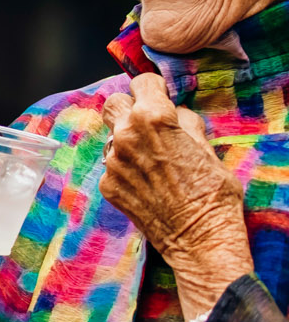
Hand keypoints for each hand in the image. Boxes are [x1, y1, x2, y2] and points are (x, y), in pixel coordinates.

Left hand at [100, 74, 251, 317]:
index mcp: (153, 118)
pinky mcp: (107, 184)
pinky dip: (126, 169)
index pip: (141, 82)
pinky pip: (112, 166)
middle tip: (146, 122)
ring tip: (153, 162)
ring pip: (112, 138)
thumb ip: (183, 123)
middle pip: (113, 103)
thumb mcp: (207, 147)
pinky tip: (147, 183)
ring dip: (128, 142)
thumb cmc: (214, 192)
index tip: (158, 96)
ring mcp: (113, 161)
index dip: (153, 88)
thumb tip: (173, 112)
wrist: (201, 238)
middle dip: (129, 108)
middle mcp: (126, 134)